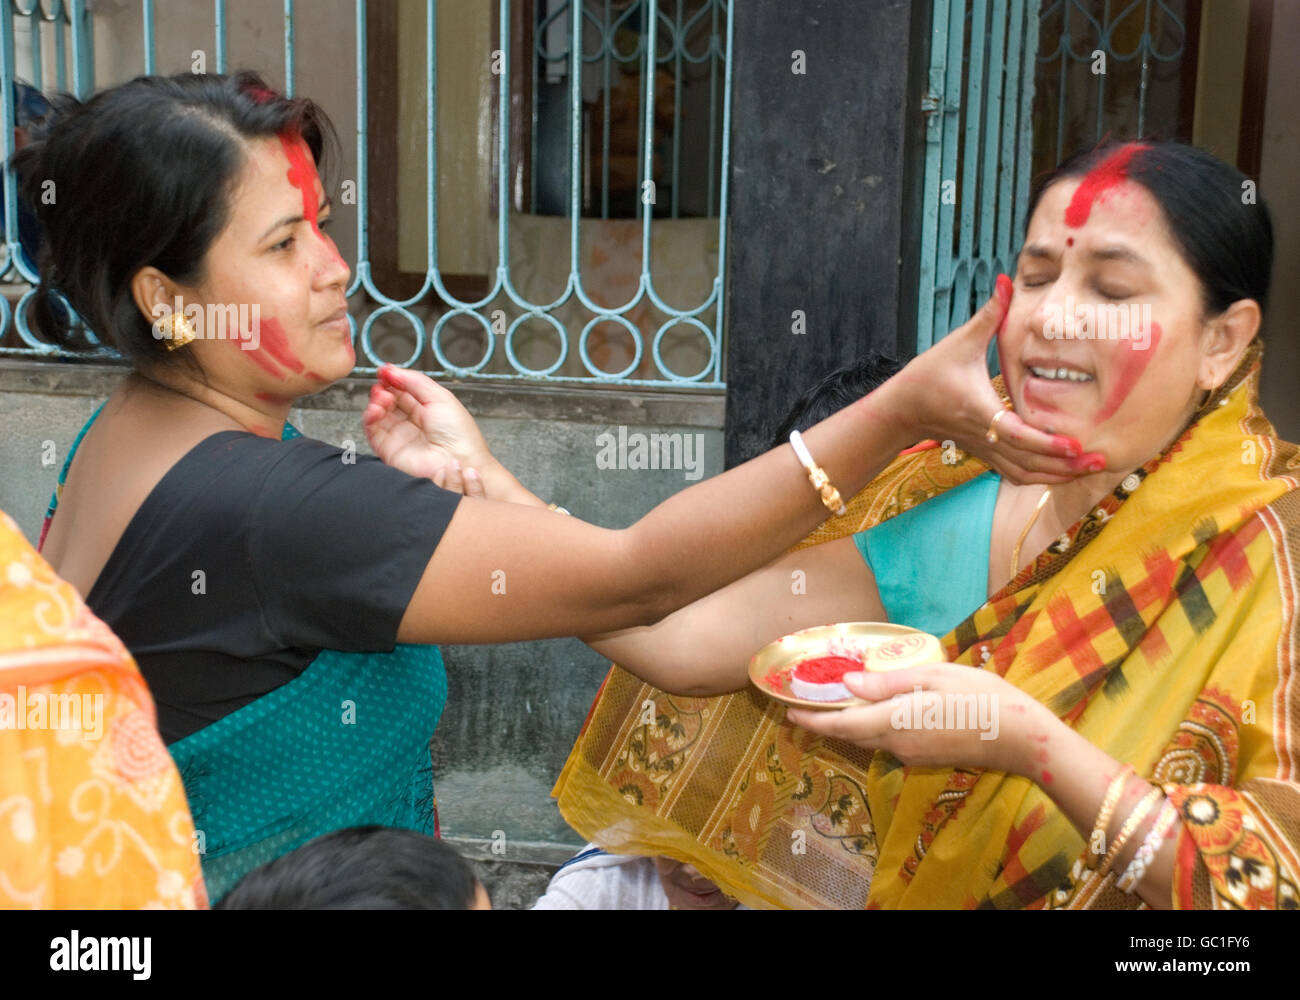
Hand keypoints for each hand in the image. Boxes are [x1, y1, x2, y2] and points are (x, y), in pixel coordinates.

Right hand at [364, 364, 544, 504]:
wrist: (460, 461)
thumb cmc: (460, 435)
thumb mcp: (440, 397)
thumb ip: (415, 381)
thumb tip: (392, 370)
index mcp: (428, 409)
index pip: (404, 390)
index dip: (394, 379)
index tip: (386, 371)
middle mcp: (413, 423)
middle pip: (389, 401)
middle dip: (384, 389)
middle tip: (383, 383)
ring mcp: (400, 436)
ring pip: (379, 414)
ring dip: (376, 401)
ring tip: (382, 396)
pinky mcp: (389, 450)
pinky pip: (372, 431)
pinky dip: (369, 417)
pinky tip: (375, 408)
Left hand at [786, 662, 1056, 775]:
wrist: (1023, 739)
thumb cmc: (981, 698)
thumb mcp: (934, 678)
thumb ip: (888, 684)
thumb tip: (848, 685)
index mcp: (895, 723)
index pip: (842, 725)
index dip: (813, 720)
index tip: (788, 713)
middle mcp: (898, 744)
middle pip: (852, 735)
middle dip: (827, 722)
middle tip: (807, 704)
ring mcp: (913, 754)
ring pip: (871, 739)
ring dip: (850, 726)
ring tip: (836, 705)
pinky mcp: (928, 757)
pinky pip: (890, 742)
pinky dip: (873, 728)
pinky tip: (877, 711)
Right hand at [881, 276, 1105, 483]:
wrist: (902, 409)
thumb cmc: (930, 374)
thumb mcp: (959, 342)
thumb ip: (989, 315)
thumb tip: (1006, 279)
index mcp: (980, 410)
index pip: (1016, 434)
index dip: (1045, 443)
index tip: (1075, 444)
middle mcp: (985, 436)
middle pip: (1028, 463)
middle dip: (1065, 466)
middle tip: (1101, 459)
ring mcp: (985, 450)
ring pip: (1025, 474)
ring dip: (1058, 475)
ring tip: (1090, 467)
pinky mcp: (986, 454)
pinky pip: (1017, 474)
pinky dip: (1042, 476)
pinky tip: (1064, 470)